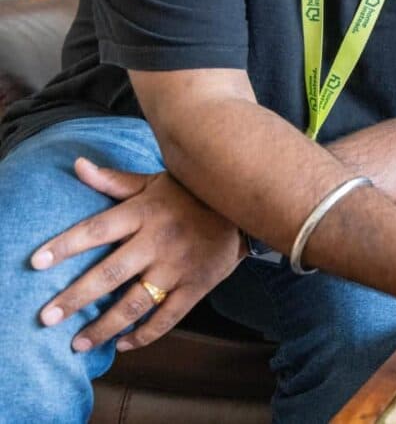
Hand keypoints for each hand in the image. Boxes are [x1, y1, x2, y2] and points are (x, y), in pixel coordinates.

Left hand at [31, 158, 245, 352]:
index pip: (98, 229)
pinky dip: (144, 334)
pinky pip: (168, 317)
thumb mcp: (154, 182)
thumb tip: (77, 164)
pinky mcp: (197, 285)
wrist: (244, 204)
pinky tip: (123, 343)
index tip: (36, 262)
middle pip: (111, 274)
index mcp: (145, 212)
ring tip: (78, 343)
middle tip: (47, 317)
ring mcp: (179, 266)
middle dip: (76, 297)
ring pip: (136, 302)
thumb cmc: (190, 194)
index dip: (67, 245)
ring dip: (104, 326)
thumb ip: (114, 181)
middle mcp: (159, 240)